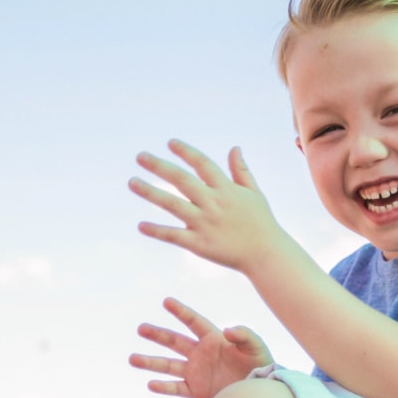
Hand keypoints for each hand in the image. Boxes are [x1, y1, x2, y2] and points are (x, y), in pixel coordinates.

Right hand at [131, 297, 271, 397]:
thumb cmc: (262, 365)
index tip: (166, 301)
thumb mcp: (256, 347)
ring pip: (169, 365)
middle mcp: (201, 354)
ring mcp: (196, 373)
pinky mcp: (196, 391)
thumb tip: (226, 330)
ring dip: (151, 362)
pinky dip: (164, 386)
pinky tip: (151, 383)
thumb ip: (244, 335)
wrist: (259, 393)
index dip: (180, 311)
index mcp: (213, 339)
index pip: (193, 322)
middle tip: (141, 329)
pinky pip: (176, 388)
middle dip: (158, 335)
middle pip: (174, 342)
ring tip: (132, 359)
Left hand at [133, 140, 285, 271]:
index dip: (186, 152)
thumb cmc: (261, 222)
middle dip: (159, 166)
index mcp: (226, 189)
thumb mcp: (254, 193)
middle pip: (181, 180)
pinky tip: (141, 225)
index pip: (202, 164)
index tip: (170, 143)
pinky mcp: (199, 244)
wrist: (266, 254)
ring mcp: (204, 223)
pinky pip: (174, 235)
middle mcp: (212, 203)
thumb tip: (235, 148)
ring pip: (172, 204)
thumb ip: (241, 171)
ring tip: (132, 182)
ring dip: (150, 193)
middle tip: (140, 156)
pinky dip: (157, 230)